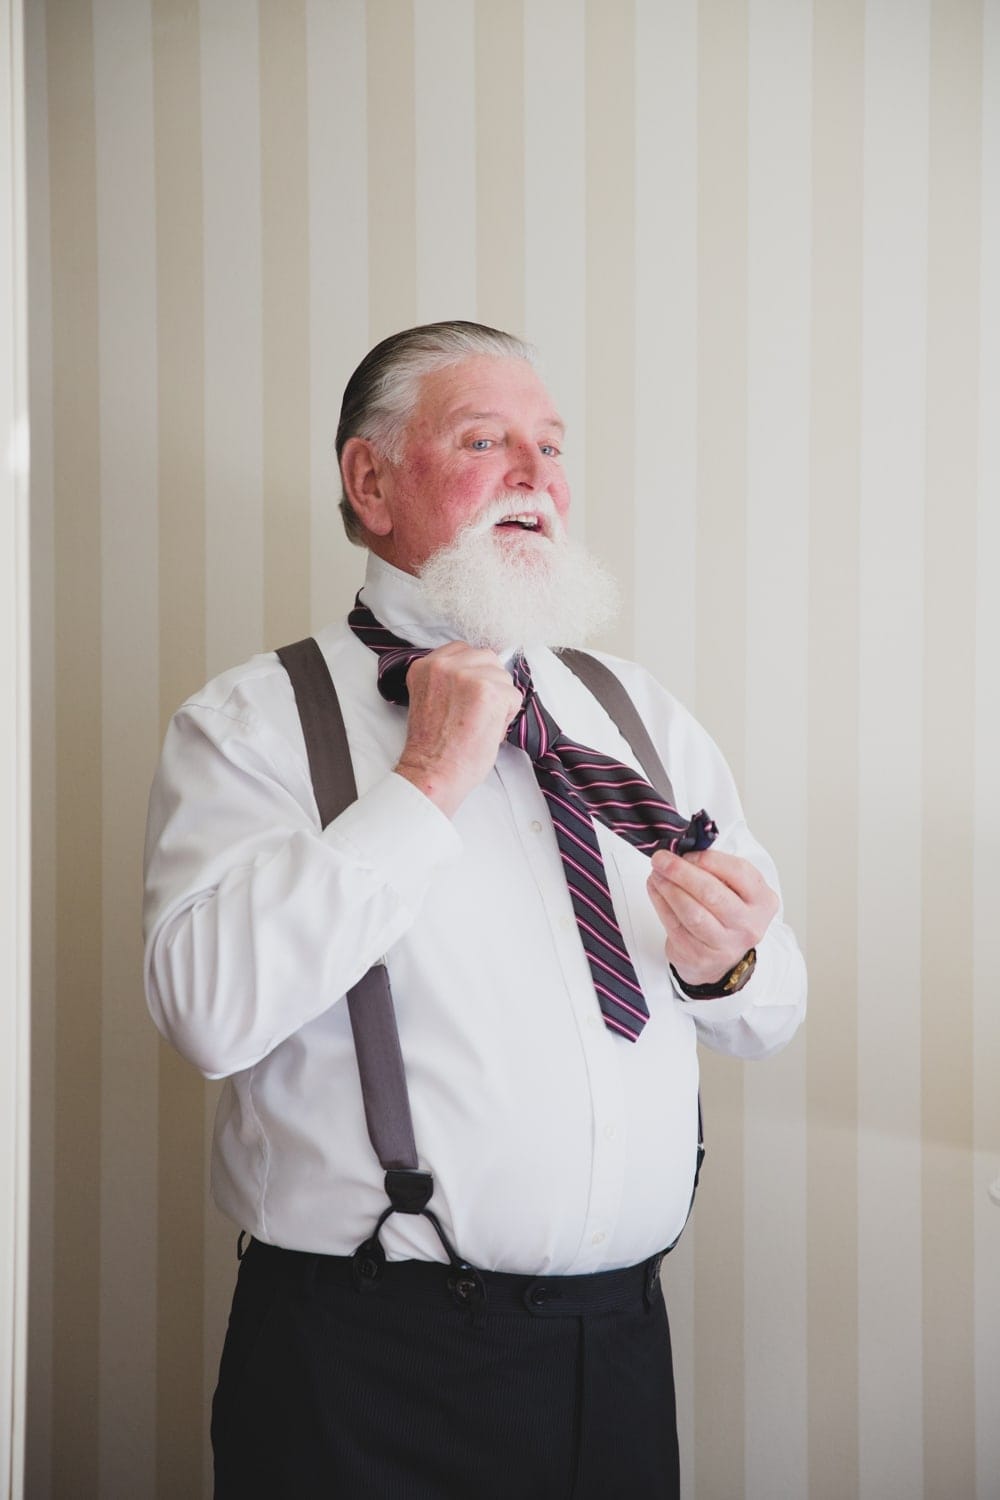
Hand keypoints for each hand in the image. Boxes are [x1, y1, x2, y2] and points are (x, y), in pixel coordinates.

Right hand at [395, 642, 522, 816]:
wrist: (432, 772)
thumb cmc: (432, 746)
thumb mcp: (430, 698)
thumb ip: (449, 680)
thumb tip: (482, 672)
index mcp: (425, 666)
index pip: (463, 650)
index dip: (473, 673)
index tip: (469, 694)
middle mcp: (443, 665)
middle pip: (487, 658)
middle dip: (489, 683)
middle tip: (477, 711)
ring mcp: (466, 676)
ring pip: (502, 676)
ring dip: (500, 700)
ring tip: (480, 722)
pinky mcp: (488, 691)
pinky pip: (513, 695)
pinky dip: (508, 715)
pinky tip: (488, 729)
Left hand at [646, 848, 778, 989]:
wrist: (722, 958)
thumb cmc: (727, 914)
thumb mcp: (735, 889)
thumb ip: (717, 869)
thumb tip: (682, 851)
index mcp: (762, 900)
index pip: (738, 872)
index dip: (708, 859)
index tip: (686, 853)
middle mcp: (748, 924)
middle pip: (712, 893)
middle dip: (681, 872)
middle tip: (661, 859)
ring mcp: (725, 944)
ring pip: (692, 912)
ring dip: (669, 888)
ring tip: (656, 874)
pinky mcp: (700, 956)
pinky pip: (675, 926)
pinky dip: (661, 904)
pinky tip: (656, 890)